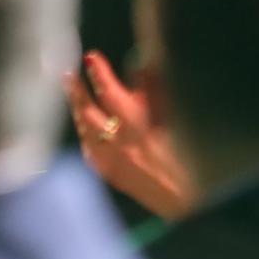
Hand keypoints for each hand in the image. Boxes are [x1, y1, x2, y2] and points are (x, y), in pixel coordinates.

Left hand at [65, 51, 194, 219]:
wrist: (188, 201)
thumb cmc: (188, 158)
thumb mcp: (174, 123)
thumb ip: (155, 94)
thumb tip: (140, 66)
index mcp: (143, 130)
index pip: (112, 95)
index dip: (100, 74)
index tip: (90, 57)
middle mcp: (123, 145)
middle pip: (90, 111)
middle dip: (78, 89)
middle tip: (70, 71)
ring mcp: (112, 160)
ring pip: (85, 128)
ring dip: (78, 106)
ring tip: (71, 87)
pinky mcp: (108, 173)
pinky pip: (88, 147)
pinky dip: (84, 130)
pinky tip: (81, 120)